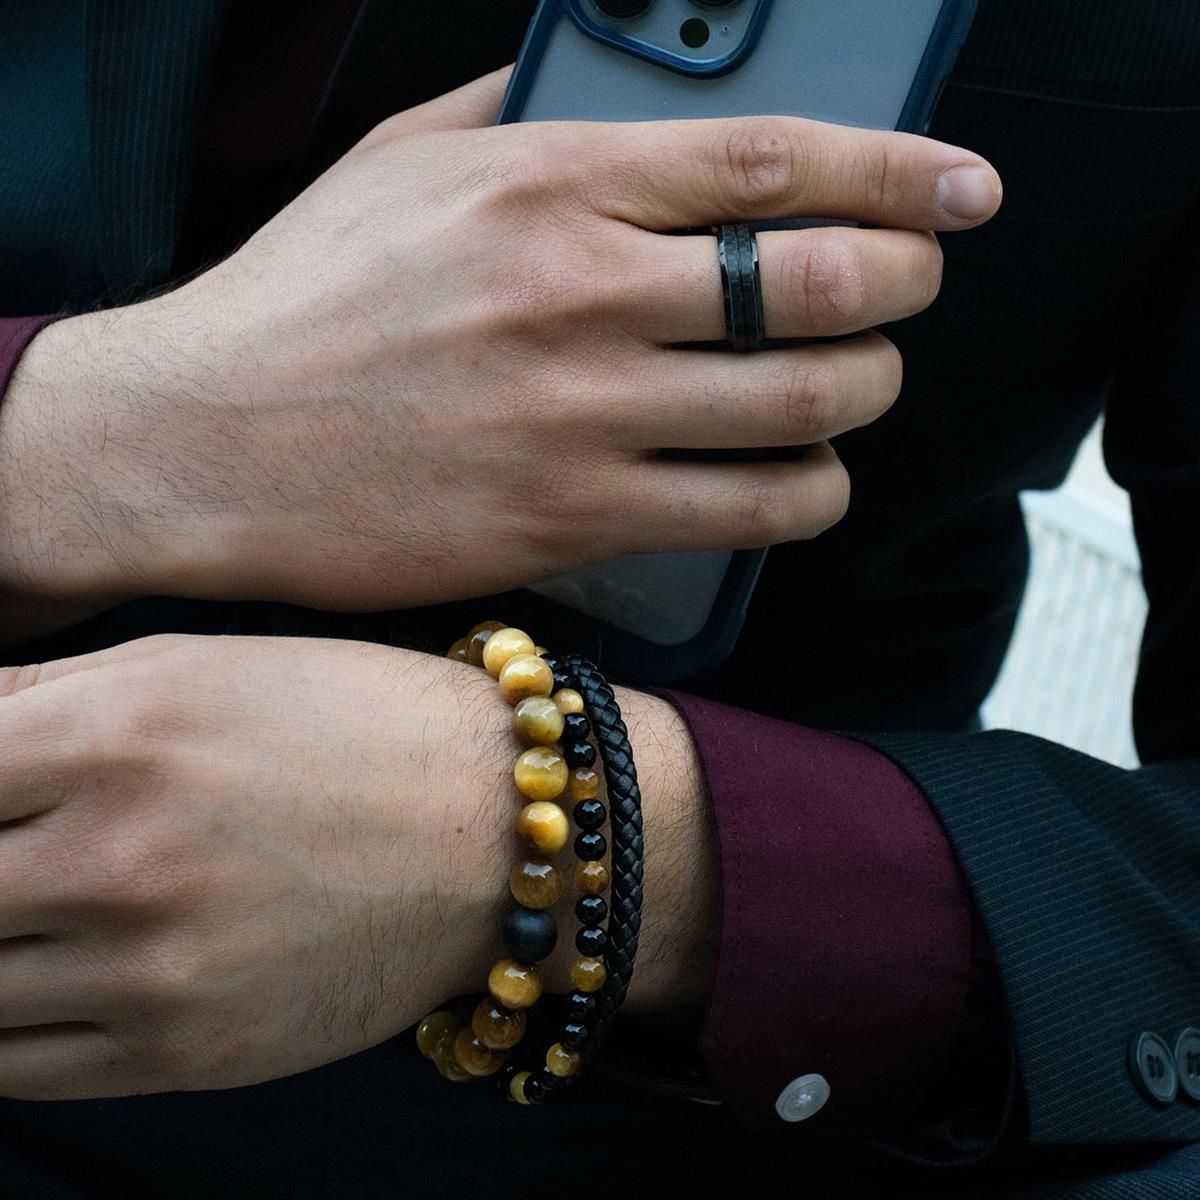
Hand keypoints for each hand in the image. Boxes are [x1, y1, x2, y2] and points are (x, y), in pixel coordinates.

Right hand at [0, 68, 1001, 630]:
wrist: (201, 442)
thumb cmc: (298, 302)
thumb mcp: (395, 166)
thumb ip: (515, 113)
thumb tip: (610, 89)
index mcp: (546, 184)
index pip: (775, 162)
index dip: (901, 171)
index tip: (966, 191)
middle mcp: (579, 293)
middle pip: (824, 286)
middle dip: (904, 289)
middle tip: (906, 297)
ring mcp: (580, 414)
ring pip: (806, 406)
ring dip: (865, 396)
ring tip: (854, 392)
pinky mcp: (570, 518)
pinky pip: (750, 511)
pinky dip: (808, 495)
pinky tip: (799, 481)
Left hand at [0, 634, 711, 1098]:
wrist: (498, 829)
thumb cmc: (358, 721)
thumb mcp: (200, 665)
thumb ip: (42, 697)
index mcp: (121, 736)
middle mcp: (122, 861)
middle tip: (10, 853)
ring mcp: (152, 972)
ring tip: (26, 901)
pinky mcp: (186, 1052)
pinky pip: (16, 1064)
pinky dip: (1, 1018)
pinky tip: (37, 966)